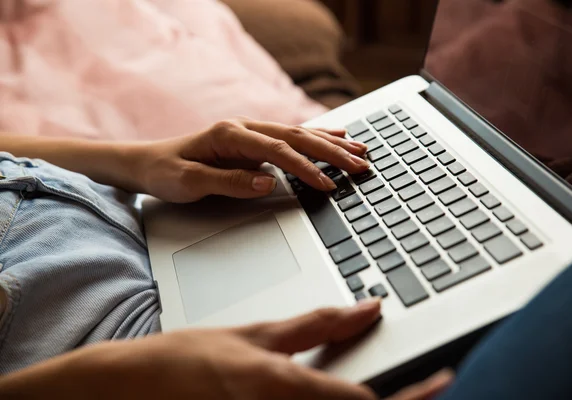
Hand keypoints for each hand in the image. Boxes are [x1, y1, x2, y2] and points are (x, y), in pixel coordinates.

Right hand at [0, 299, 452, 398]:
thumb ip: (317, 324)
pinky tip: (359, 391)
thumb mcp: (259, 333)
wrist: (141, 387)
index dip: (416, 395)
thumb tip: (366, 309)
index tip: (445, 378)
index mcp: (285, 387)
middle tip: (434, 382)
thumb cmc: (193, 357)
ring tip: (408, 384)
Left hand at [134, 117, 369, 202]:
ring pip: (299, 133)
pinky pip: (291, 137)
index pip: (278, 151)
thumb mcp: (190, 182)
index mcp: (230, 134)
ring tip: (360, 149)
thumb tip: (268, 182)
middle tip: (360, 165)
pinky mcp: (254, 141)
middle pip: (297, 137)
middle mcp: (244, 127)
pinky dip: (317, 137)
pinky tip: (337, 135)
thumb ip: (230, 181)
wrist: (148, 162)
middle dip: (331, 152)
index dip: (305, 168)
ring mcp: (251, 132)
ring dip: (331, 142)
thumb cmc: (166, 172)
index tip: (327, 185)